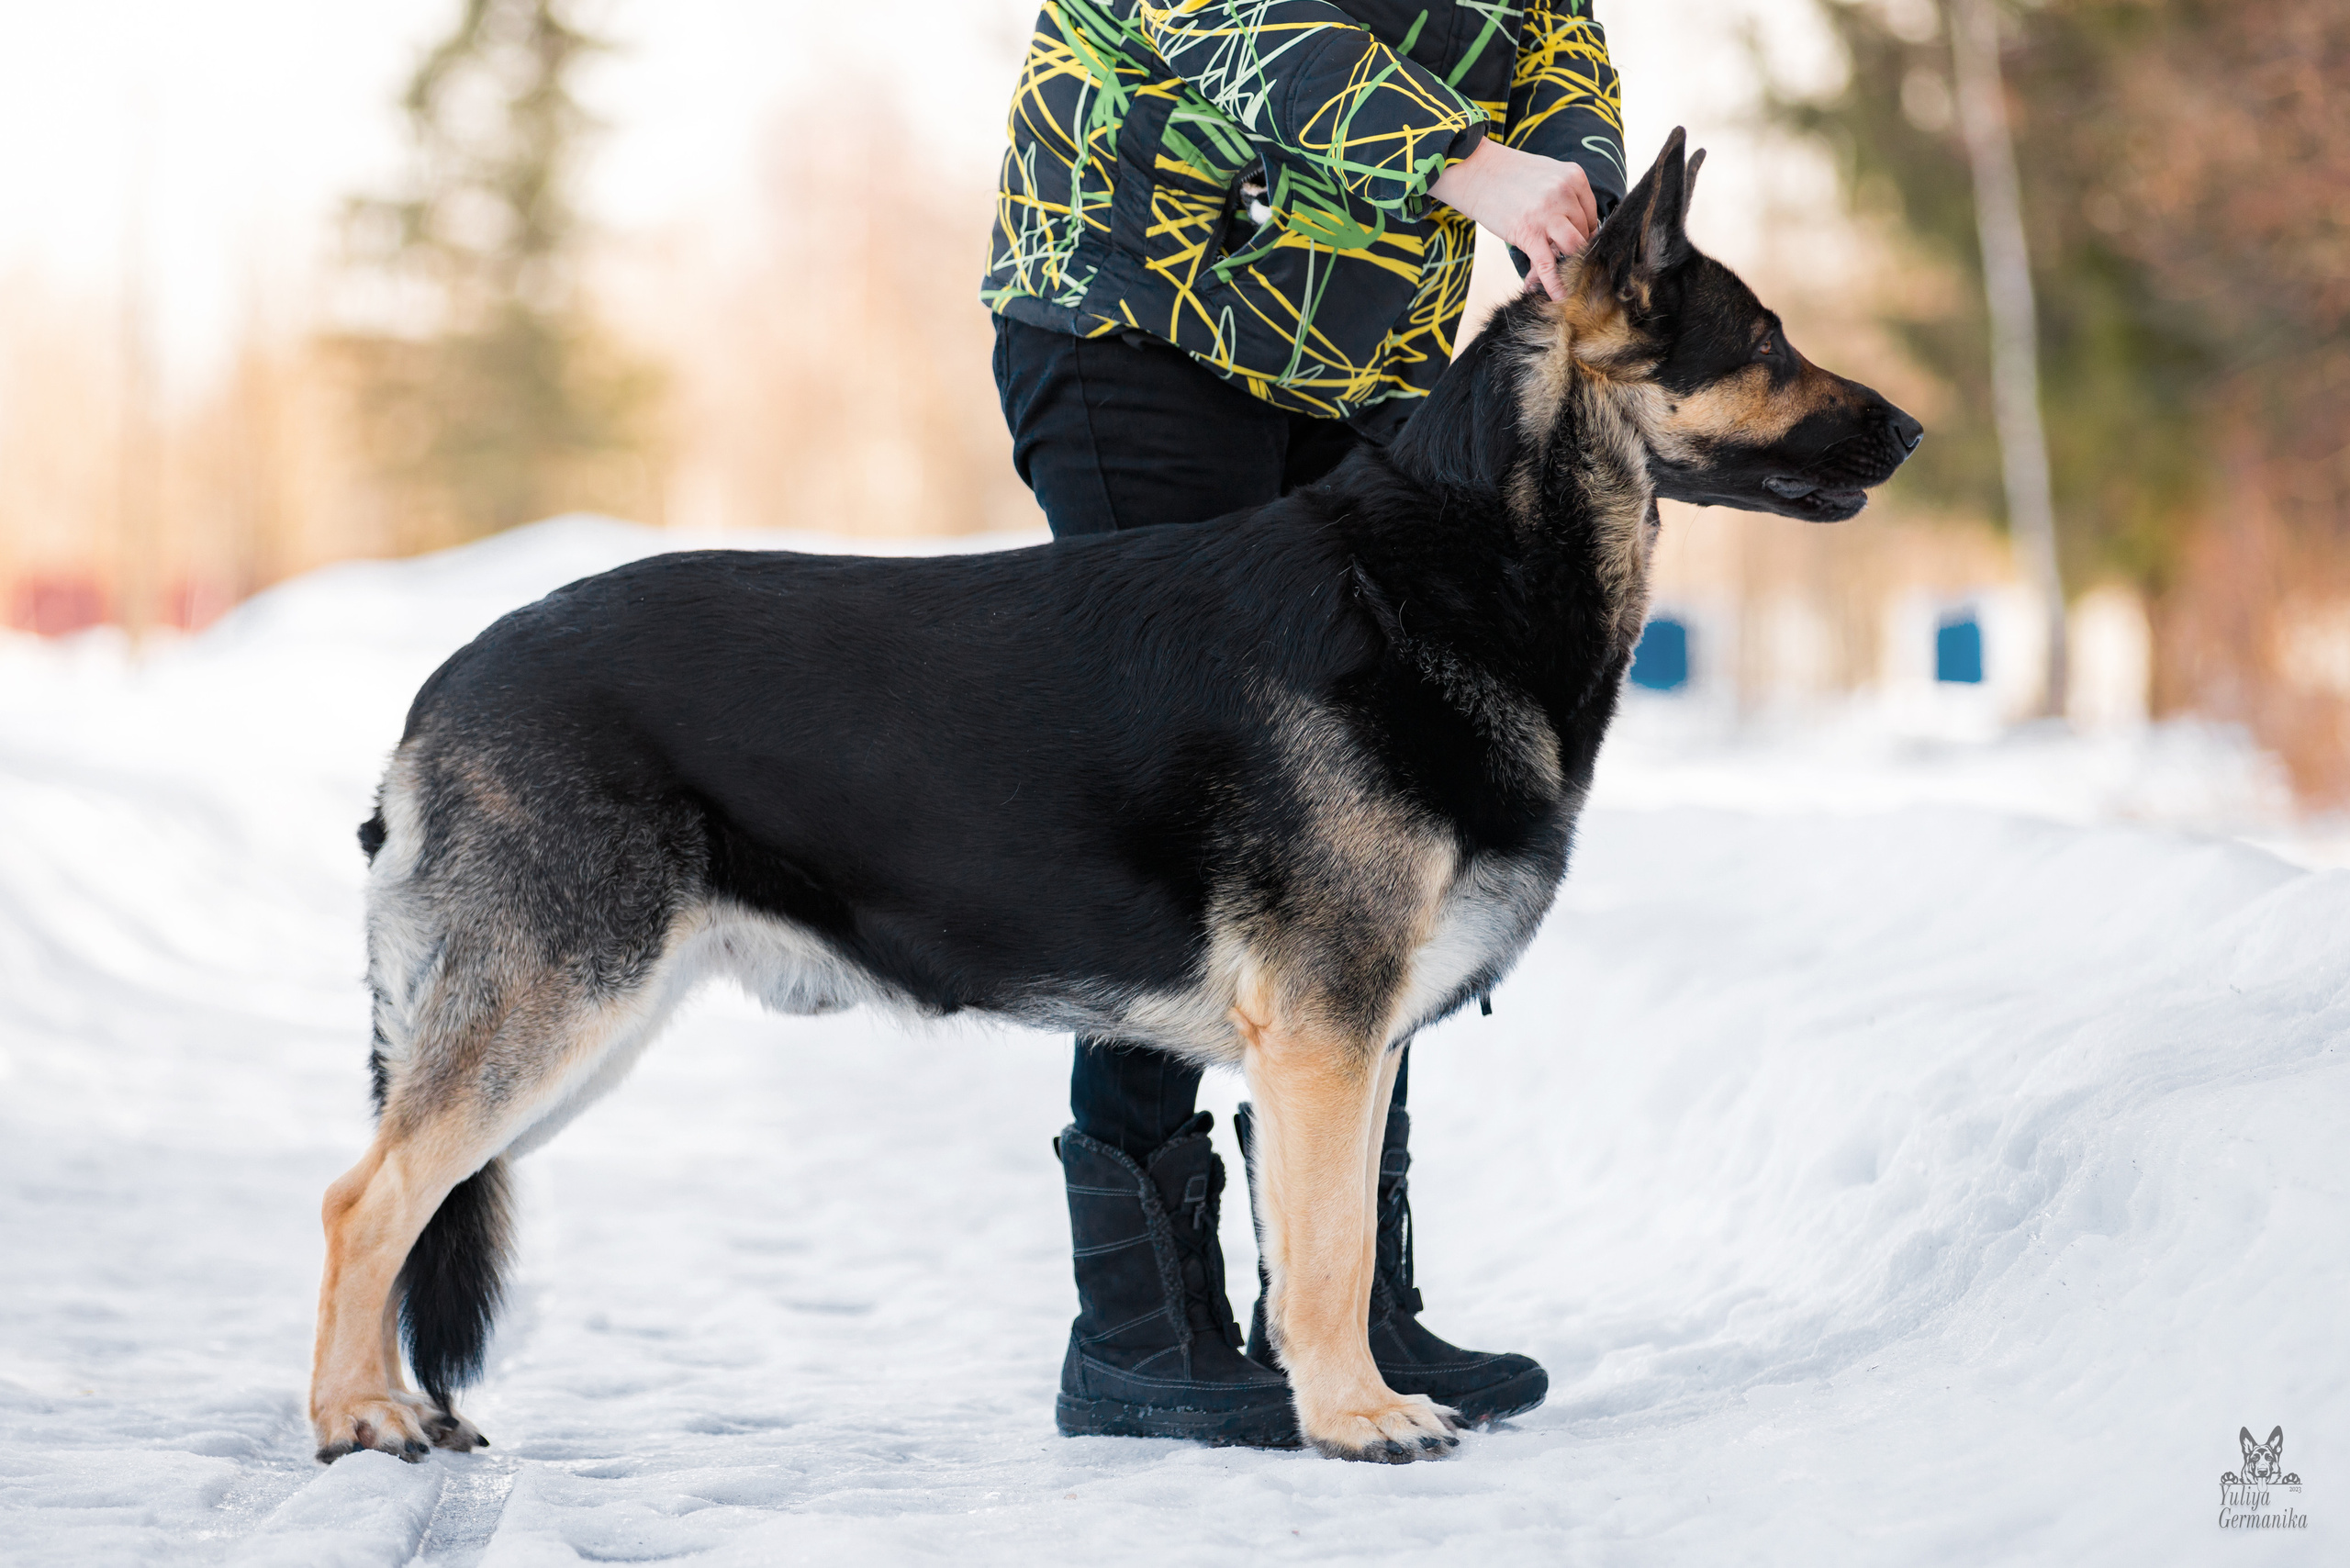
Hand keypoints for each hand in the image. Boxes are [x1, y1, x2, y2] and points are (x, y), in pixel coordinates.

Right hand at [1429, 138, 1597, 301]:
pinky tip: (1559, 296)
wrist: (1475, 170)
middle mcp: (1565, 193)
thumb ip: (1564, 196)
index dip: (1582, 232)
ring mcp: (1548, 214)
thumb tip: (1573, 229)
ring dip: (1568, 264)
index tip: (1571, 241)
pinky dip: (1555, 283)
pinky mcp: (1529, 233)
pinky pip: (1548, 264)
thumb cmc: (1508, 174)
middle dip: (1575, 250)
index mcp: (1574, 177)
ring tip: (1562, 273)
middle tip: (1561, 258)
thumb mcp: (1546, 174)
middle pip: (1584, 233)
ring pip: (1573, 248)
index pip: (1591, 214)